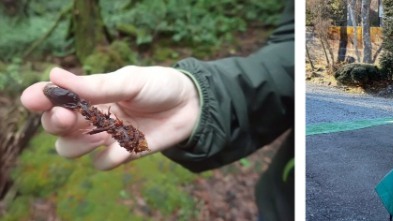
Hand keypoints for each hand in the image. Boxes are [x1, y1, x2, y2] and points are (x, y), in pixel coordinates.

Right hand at [20, 66, 199, 169]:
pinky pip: (102, 163)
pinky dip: (109, 155)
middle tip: (68, 116)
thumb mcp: (129, 81)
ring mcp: (106, 136)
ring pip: (70, 149)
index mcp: (90, 94)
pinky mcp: (123, 153)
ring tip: (99, 132)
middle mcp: (92, 116)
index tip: (34, 99)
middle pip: (56, 127)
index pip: (53, 99)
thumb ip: (95, 85)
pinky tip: (126, 143)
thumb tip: (54, 76)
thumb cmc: (160, 86)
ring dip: (77, 143)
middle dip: (56, 123)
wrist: (192, 105)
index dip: (40, 100)